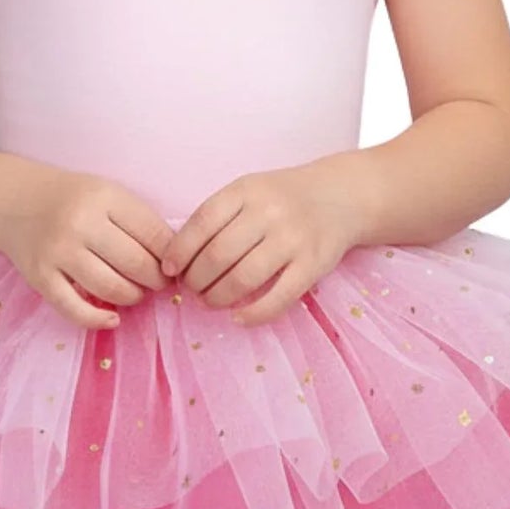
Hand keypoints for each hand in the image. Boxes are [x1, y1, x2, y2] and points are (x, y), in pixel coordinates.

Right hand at [0, 164, 176, 330]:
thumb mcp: (107, 194)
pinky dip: (99, 319)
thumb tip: (173, 261)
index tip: (173, 266)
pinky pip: (75, 309)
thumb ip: (138, 221)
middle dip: (156, 280)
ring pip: (111, 288)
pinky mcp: (40, 277)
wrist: (14, 201)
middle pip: (136, 264)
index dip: (171, 257)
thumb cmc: (71, 199)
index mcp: (104, 197)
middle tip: (158, 283)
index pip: (154, 234)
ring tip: (135, 293)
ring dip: (133, 297)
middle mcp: (80, 223)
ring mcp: (58, 251)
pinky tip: (113, 317)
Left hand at [159, 165, 361, 325]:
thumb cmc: (283, 197)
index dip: (179, 250)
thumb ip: (218, 216)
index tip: (168, 269)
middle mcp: (269, 212)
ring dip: (217, 298)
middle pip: (218, 255)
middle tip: (191, 289)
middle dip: (196, 279)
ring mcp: (293, 239)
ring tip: (210, 302)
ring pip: (243, 278)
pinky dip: (253, 314)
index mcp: (246, 190)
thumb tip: (177, 258)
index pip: (202, 222)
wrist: (340, 197)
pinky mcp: (313, 265)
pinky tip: (238, 318)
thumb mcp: (249, 191)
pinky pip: (278, 298)